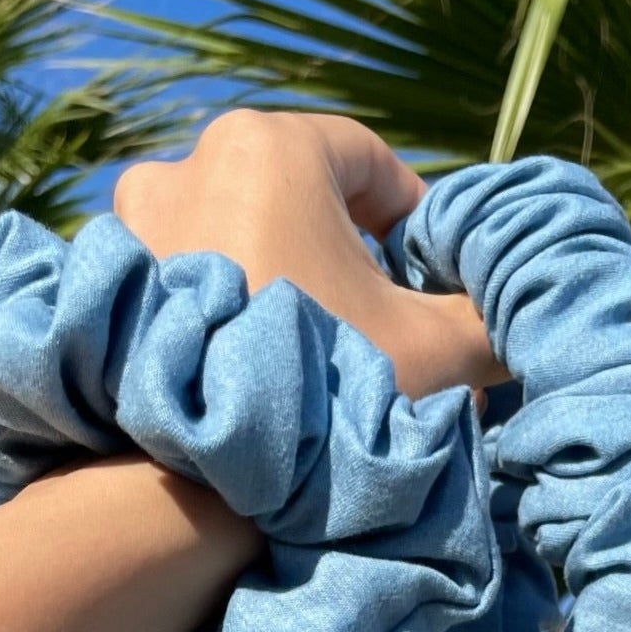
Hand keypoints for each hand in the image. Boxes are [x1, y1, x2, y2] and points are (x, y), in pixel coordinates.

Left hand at [112, 111, 504, 399]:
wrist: (196, 482)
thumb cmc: (322, 395)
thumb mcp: (434, 353)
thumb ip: (486, 324)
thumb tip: (516, 324)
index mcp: (270, 149)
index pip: (369, 159)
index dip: (415, 219)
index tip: (433, 277)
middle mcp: (191, 163)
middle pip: (303, 200)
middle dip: (351, 261)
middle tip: (387, 330)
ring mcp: (139, 225)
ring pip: (248, 240)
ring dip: (294, 288)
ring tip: (329, 364)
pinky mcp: (114, 287)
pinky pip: (196, 281)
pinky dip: (238, 314)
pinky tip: (269, 375)